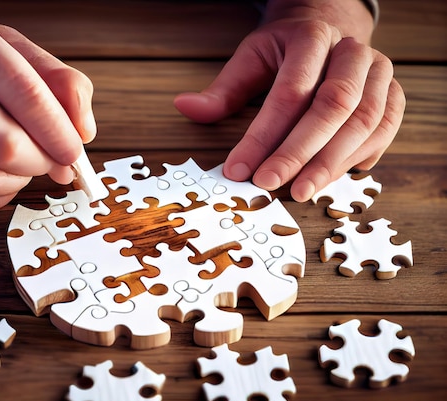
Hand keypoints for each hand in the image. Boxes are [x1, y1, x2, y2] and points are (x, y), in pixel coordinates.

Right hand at [0, 10, 95, 210]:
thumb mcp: (24, 56)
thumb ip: (64, 86)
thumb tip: (82, 132)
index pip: (19, 88)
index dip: (53, 128)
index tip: (74, 150)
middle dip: (33, 158)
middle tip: (54, 163)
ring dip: (13, 180)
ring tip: (26, 166)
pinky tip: (1, 178)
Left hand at [174, 1, 404, 201]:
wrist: (329, 30)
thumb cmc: (285, 50)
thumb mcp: (250, 59)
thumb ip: (222, 90)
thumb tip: (184, 107)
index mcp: (312, 38)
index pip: (289, 93)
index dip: (264, 136)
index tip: (239, 169)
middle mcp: (352, 52)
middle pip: (332, 108)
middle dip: (299, 153)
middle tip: (270, 185)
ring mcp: (380, 73)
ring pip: (364, 122)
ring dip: (331, 163)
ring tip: (299, 192)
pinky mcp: (394, 94)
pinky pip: (384, 131)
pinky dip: (359, 158)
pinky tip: (331, 178)